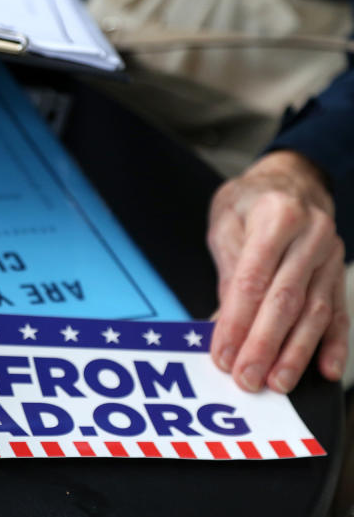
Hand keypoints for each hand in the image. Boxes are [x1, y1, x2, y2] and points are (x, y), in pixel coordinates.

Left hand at [208, 150, 347, 392]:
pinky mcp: (339, 272)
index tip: (222, 353)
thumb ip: (228, 271)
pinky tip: (326, 370)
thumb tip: (221, 323)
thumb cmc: (250, 201)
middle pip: (286, 300)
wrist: (293, 178)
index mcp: (277, 216)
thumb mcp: (226, 222)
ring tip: (278, 383)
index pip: (253, 279)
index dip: (237, 321)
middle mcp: (311, 236)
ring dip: (296, 352)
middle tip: (247, 378)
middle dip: (265, 345)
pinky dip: (334, 344)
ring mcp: (331, 255)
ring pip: (315, 311)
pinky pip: (340, 312)